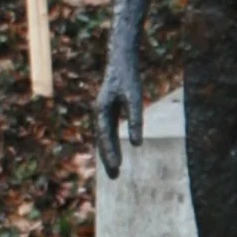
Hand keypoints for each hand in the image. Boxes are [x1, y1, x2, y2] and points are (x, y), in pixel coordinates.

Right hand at [93, 54, 142, 183]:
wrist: (121, 58)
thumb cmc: (128, 76)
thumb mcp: (135, 97)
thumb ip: (135, 119)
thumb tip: (137, 144)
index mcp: (102, 110)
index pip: (105, 136)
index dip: (110, 153)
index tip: (117, 167)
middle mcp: (99, 113)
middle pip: (102, 140)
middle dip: (108, 159)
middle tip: (114, 178)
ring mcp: (103, 112)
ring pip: (104, 138)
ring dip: (109, 153)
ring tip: (115, 171)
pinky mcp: (109, 110)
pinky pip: (109, 132)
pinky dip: (112, 144)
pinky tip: (117, 153)